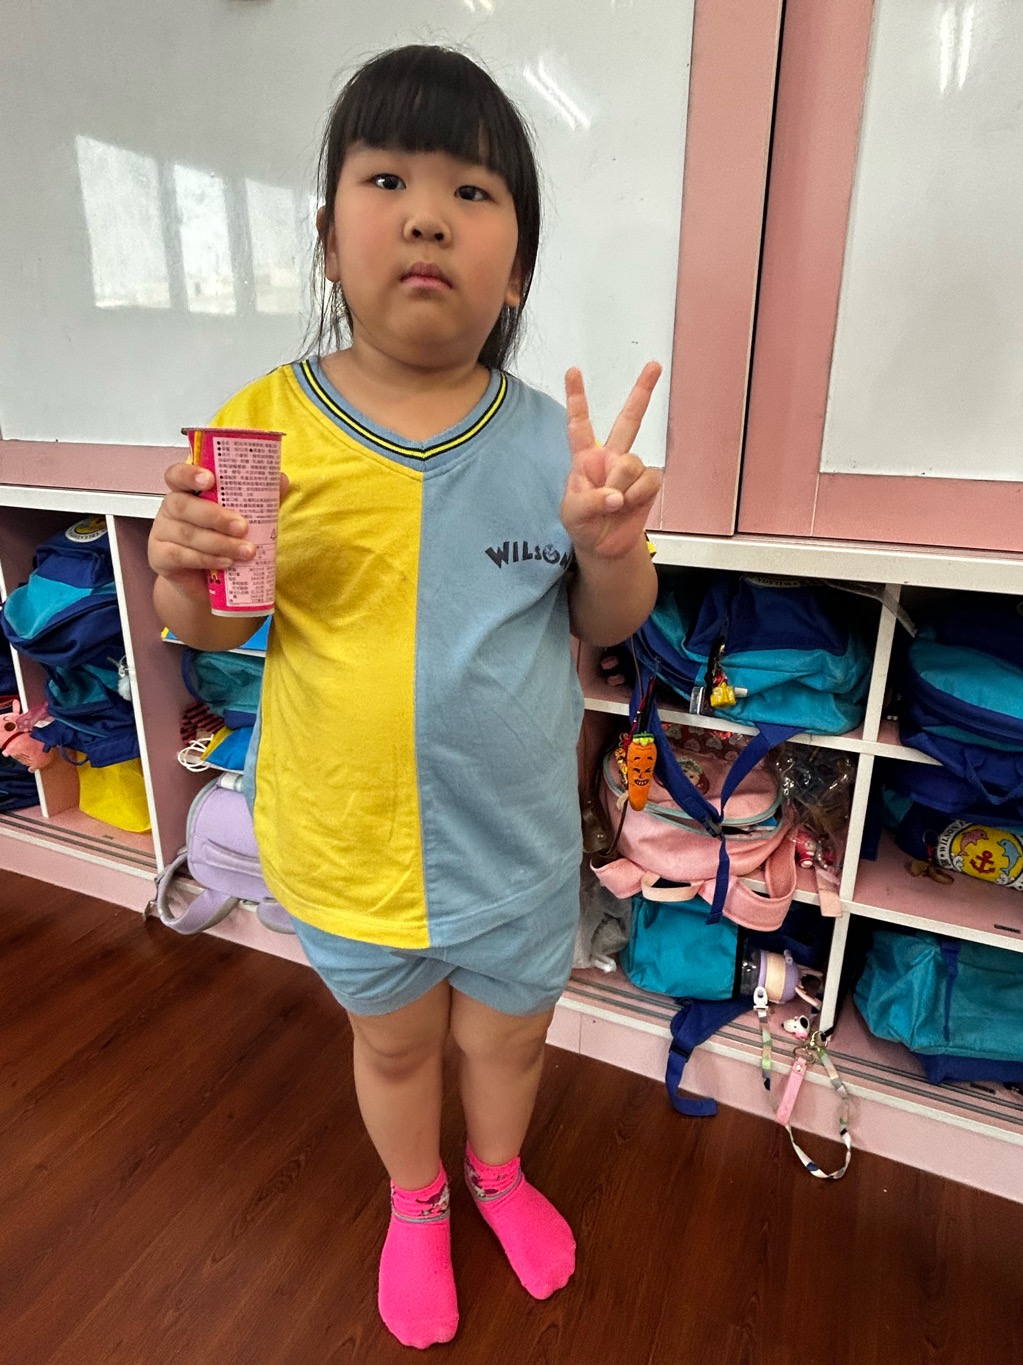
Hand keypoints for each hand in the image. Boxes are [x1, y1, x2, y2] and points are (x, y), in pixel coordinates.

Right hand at [147, 461, 289, 602]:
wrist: (208, 582)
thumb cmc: (224, 541)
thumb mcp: (243, 517)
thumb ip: (259, 498)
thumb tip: (281, 480)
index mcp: (187, 491)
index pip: (177, 474)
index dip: (189, 474)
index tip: (210, 479)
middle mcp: (171, 508)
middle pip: (182, 504)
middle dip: (215, 516)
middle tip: (243, 526)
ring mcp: (161, 533)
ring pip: (187, 533)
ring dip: (219, 542)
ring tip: (246, 551)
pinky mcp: (160, 558)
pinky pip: (181, 556)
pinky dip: (206, 559)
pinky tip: (226, 562)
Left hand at [560, 362, 662, 559]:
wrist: (604, 546)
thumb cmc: (583, 524)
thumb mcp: (572, 514)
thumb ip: (590, 501)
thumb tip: (615, 495)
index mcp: (585, 459)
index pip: (580, 425)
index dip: (577, 398)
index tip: (572, 371)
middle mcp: (611, 457)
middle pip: (628, 420)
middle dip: (642, 392)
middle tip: (654, 366)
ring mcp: (631, 469)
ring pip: (632, 462)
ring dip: (622, 486)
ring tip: (613, 504)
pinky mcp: (648, 483)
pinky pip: (648, 480)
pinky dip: (637, 495)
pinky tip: (629, 504)